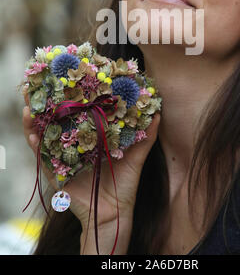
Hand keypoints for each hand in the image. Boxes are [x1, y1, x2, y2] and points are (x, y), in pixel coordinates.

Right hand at [22, 86, 160, 252]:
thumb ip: (146, 136)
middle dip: (48, 102)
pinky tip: (33, 131)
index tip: (71, 76)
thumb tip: (159, 113)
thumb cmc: (124, 184)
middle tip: (41, 83)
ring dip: (34, 118)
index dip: (74, 96)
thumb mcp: (136, 157)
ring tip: (29, 104)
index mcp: (91, 136)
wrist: (114, 213)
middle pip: (57, 119)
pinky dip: (34, 143)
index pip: (80, 112)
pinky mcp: (55, 172)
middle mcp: (74, 143)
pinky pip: (41, 156)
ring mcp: (63, 156)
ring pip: (44, 133)